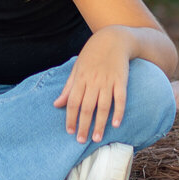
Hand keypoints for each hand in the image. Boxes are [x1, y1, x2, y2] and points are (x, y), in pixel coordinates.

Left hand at [54, 26, 138, 143]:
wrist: (113, 39)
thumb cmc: (92, 54)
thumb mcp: (77, 68)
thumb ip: (68, 88)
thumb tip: (57, 104)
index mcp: (80, 78)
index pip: (73, 102)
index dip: (71, 118)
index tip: (70, 131)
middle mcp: (93, 81)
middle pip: (87, 107)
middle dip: (83, 125)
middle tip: (81, 141)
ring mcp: (108, 81)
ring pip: (103, 106)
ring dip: (100, 123)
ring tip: (97, 138)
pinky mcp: (121, 80)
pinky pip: (120, 98)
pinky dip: (119, 111)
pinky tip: (116, 124)